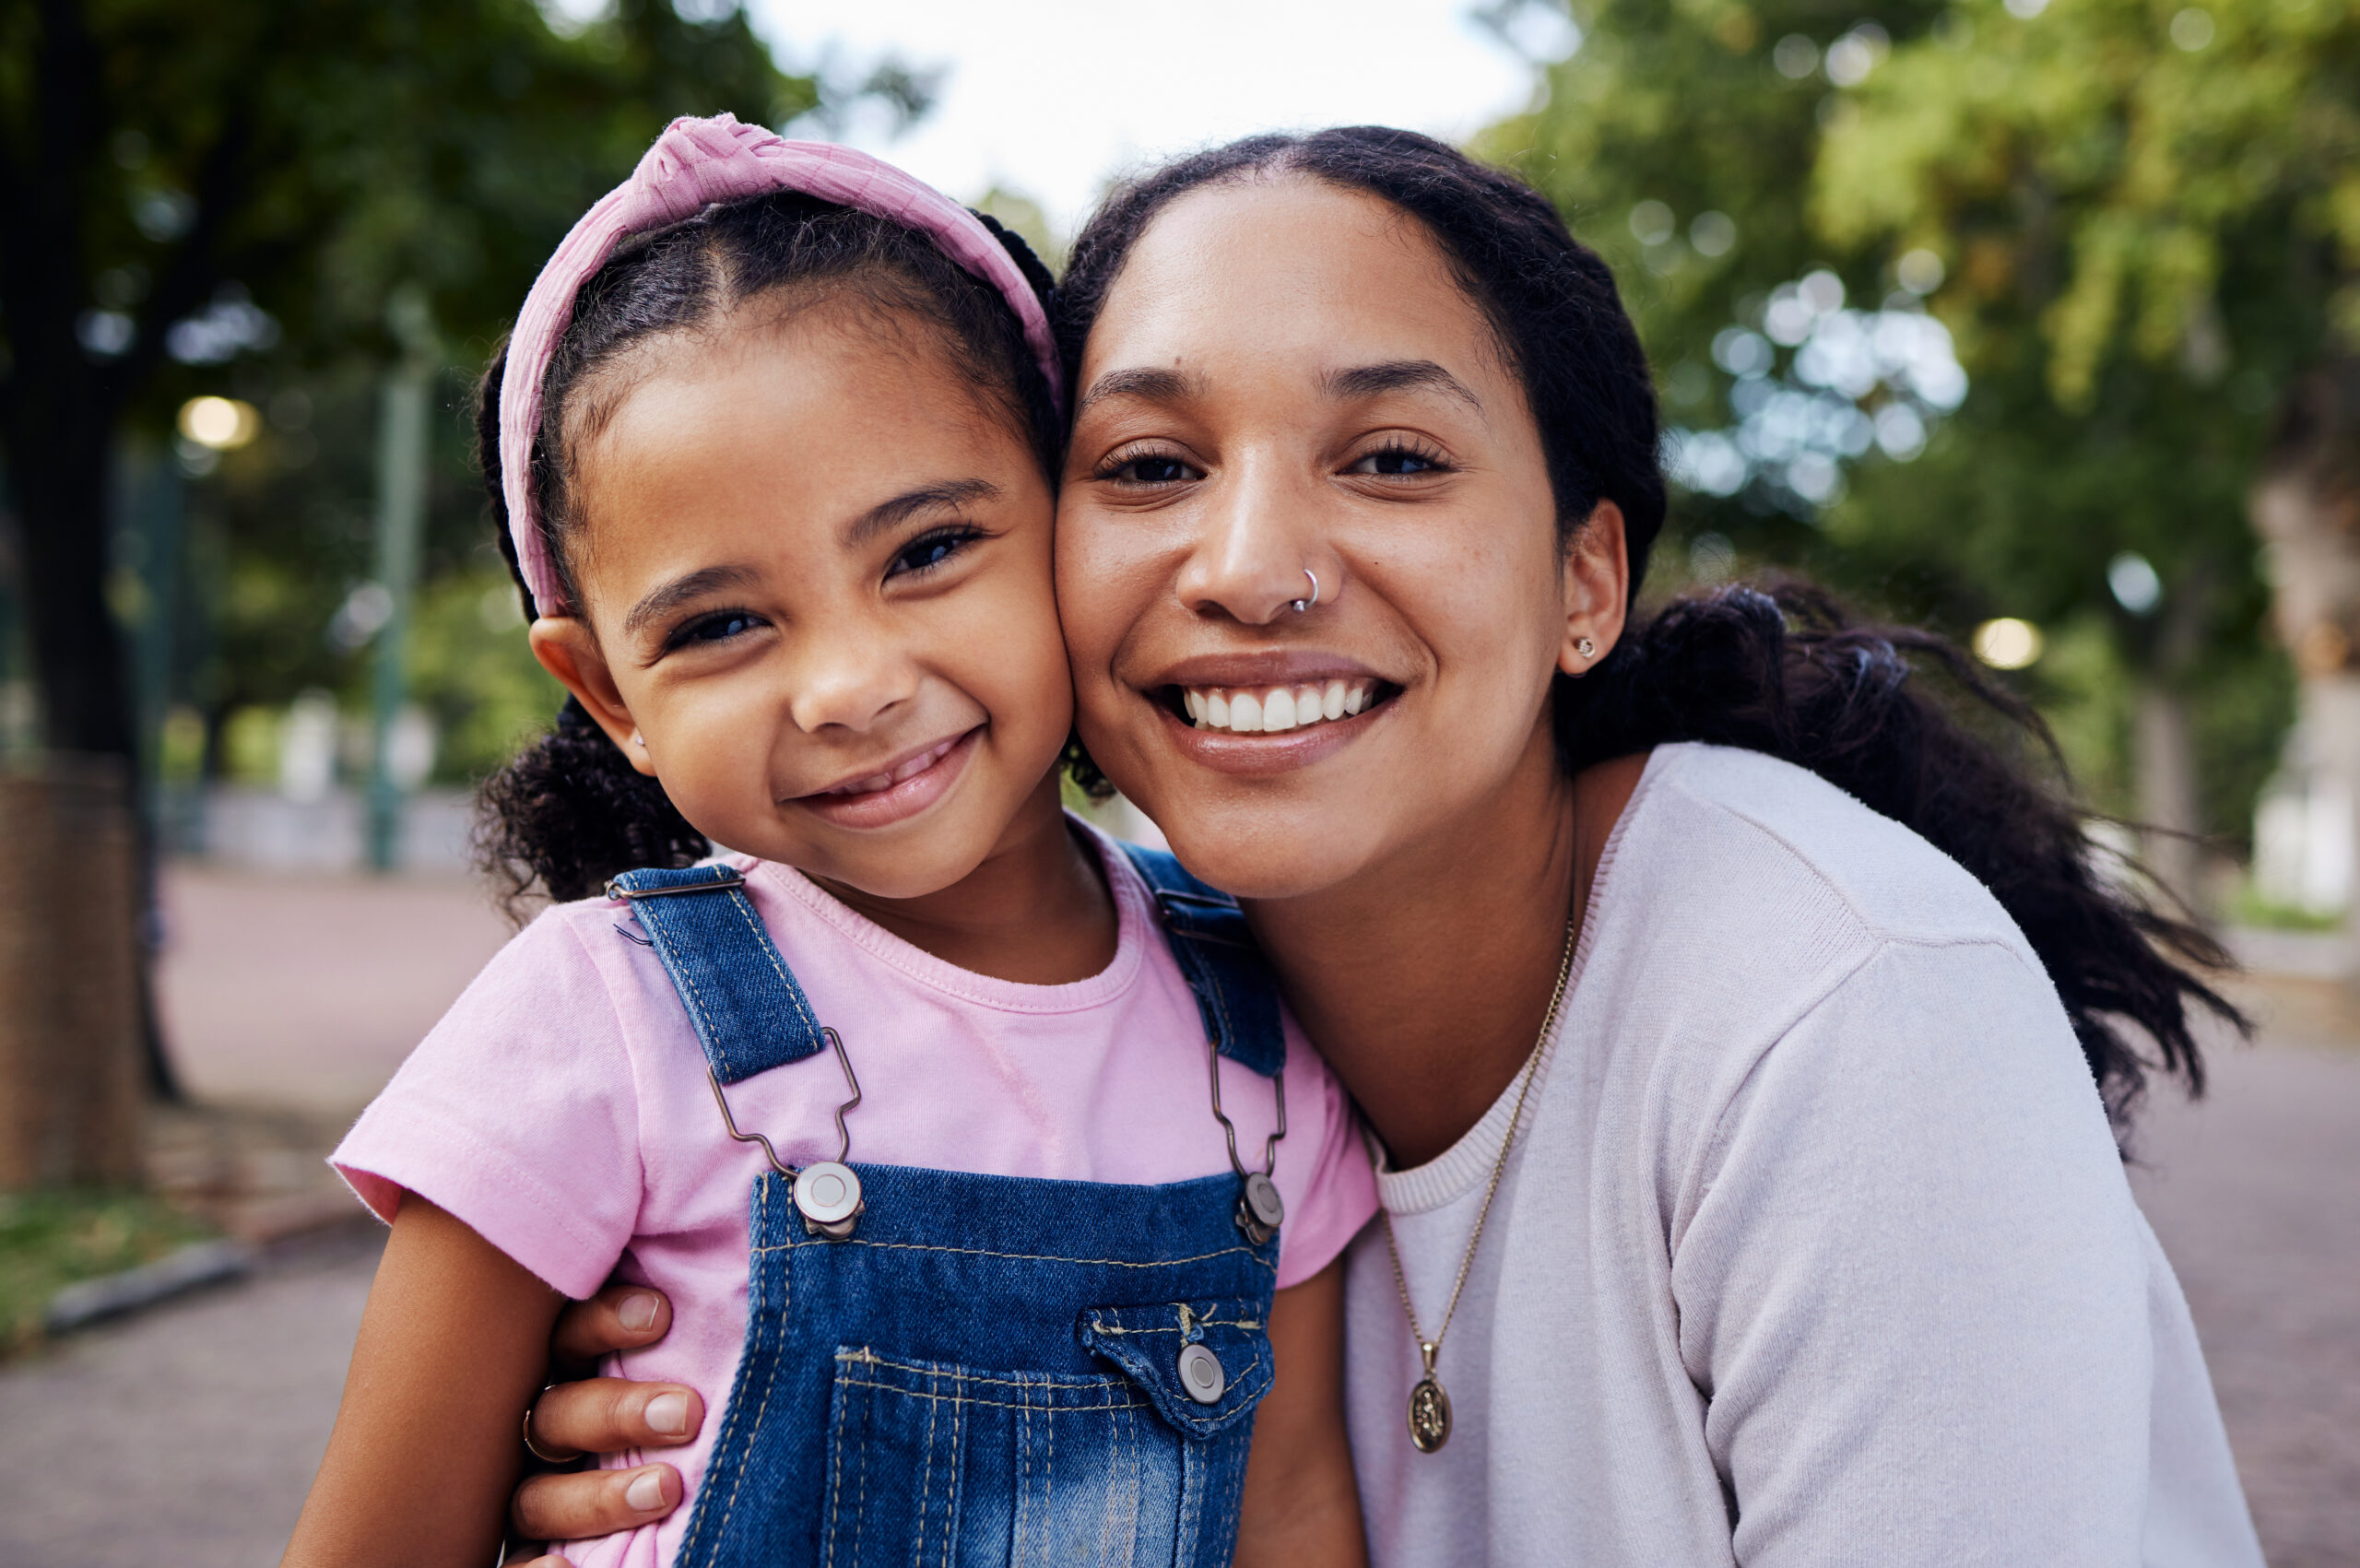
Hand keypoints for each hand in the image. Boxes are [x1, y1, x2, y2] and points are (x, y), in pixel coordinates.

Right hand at [508, 1284, 703, 1550]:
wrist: (682, 1543)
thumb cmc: (698, 1424)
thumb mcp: (690, 1386)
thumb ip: (694, 1351)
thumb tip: (755, 1279)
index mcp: (573, 1376)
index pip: (569, 1336)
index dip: (604, 1321)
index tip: (662, 1314)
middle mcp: (543, 1435)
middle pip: (557, 1414)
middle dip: (619, 1411)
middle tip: (687, 1413)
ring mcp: (530, 1497)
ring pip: (538, 1496)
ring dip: (599, 1494)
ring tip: (667, 1489)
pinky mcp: (527, 1555)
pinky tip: (566, 1567)